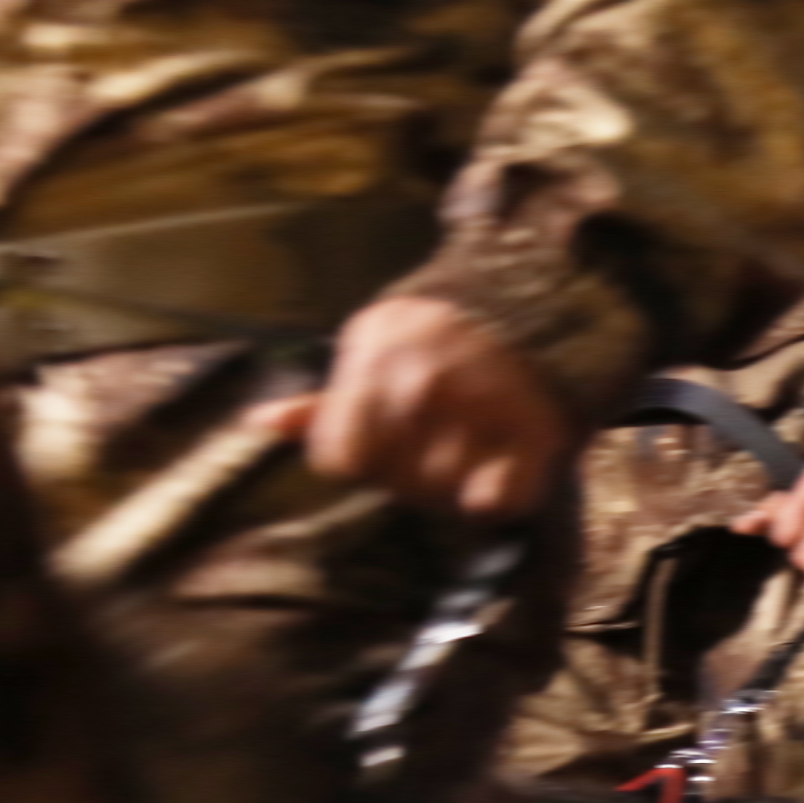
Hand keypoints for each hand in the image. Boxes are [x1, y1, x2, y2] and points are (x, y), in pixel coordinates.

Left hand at [255, 296, 569, 519]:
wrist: (540, 301)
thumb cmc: (444, 333)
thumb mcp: (376, 345)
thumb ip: (328, 396)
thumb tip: (262, 422)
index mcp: (375, 360)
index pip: (340, 459)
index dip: (361, 461)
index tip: (385, 446)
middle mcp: (421, 384)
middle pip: (391, 480)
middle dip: (407, 476)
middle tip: (434, 449)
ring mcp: (478, 408)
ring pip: (439, 493)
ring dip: (450, 487)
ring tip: (467, 455)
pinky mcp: (532, 432)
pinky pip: (496, 500)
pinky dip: (497, 496)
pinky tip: (499, 471)